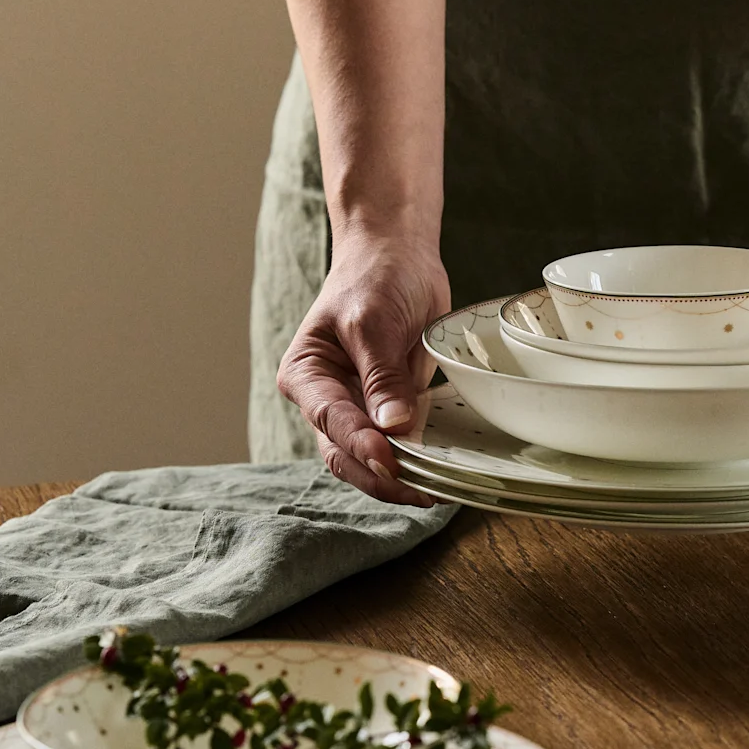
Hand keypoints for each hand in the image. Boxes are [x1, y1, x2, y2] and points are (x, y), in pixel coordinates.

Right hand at [277, 238, 449, 505]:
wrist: (398, 256)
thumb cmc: (374, 278)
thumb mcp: (372, 321)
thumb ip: (381, 375)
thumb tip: (392, 426)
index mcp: (306, 375)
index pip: (331, 419)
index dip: (360, 445)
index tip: (389, 460)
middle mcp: (326, 400)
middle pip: (345, 453)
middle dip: (380, 476)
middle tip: (420, 490)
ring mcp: (358, 409)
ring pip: (371, 459)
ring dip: (399, 478)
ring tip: (434, 492)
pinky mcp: (390, 410)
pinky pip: (400, 446)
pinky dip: (417, 463)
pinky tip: (442, 476)